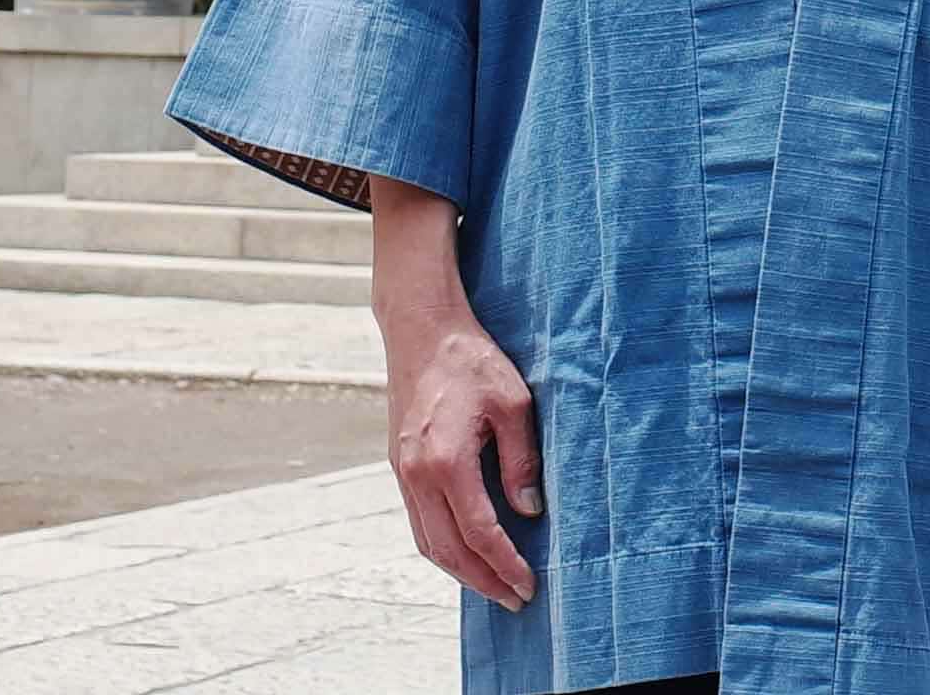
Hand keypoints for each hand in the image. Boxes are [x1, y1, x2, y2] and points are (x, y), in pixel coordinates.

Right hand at [366, 173, 539, 611]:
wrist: (421, 330)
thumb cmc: (473, 360)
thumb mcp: (514, 403)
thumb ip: (521, 461)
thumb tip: (528, 512)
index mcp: (447, 460)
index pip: (480, 532)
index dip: (506, 564)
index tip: (529, 585)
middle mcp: (417, 475)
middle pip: (449, 550)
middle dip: (484, 581)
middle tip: (516, 600)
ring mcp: (403, 473)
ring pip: (428, 542)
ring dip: (460, 571)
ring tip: (494, 586)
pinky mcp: (400, 466)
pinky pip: (419, 523)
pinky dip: (443, 547)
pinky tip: (467, 552)